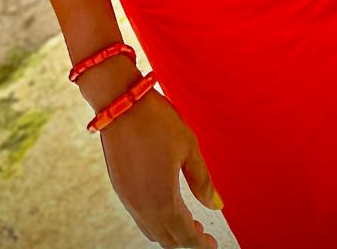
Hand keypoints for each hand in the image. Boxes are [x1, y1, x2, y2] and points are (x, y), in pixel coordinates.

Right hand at [99, 88, 223, 246]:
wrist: (119, 102)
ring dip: (170, 231)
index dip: (201, 244)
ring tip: (187, 220)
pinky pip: (139, 216)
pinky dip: (155, 219)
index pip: (185, 236)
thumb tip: (217, 205)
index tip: (212, 244)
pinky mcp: (119, 187)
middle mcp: (142, 206)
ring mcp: (128, 198)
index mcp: (163, 200)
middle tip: (202, 234)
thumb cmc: (156, 120)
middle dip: (186, 240)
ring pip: (151, 230)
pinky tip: (165, 203)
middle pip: (167, 239)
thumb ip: (202, 181)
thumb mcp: (188, 147)